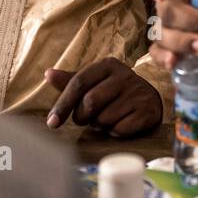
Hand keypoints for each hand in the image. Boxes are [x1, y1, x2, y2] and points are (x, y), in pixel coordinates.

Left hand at [44, 59, 162, 136]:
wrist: (149, 99)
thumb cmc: (114, 91)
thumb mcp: (94, 82)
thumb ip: (71, 80)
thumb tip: (48, 74)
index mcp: (108, 65)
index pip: (78, 83)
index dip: (63, 104)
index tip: (52, 123)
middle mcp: (125, 76)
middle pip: (90, 102)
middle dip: (83, 116)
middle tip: (88, 118)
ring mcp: (137, 93)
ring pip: (104, 119)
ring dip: (100, 125)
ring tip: (107, 117)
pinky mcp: (147, 112)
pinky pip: (119, 129)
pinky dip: (115, 131)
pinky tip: (120, 123)